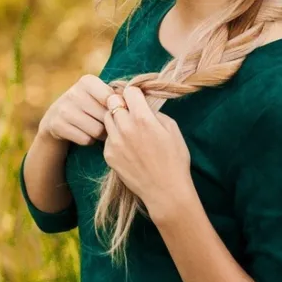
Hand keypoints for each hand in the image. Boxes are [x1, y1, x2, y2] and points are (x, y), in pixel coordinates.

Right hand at [39, 74, 113, 146]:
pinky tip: (84, 133)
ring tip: (96, 128)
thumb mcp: (99, 95)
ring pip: (97, 131)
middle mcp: (74, 92)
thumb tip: (134, 106)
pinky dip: (89, 140)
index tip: (113, 110)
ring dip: (100, 134)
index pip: (112, 99)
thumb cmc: (88, 106)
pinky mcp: (57, 125)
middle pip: (105, 117)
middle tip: (104, 123)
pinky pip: (85, 140)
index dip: (117, 109)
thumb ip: (117, 96)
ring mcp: (64, 109)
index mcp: (87, 81)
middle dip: (109, 124)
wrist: (56, 118)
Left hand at [100, 85, 195, 220]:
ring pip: (107, 118)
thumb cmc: (175, 159)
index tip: (138, 100)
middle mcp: (125, 127)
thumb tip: (143, 105)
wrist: (165, 190)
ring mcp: (114, 142)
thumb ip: (154, 112)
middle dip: (122, 103)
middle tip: (131, 112)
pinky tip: (127, 146)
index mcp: (143, 118)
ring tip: (129, 128)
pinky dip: (115, 137)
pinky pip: (107, 137)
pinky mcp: (109, 155)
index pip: (129, 91)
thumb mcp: (172, 128)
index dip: (135, 94)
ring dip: (116, 119)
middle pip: (112, 101)